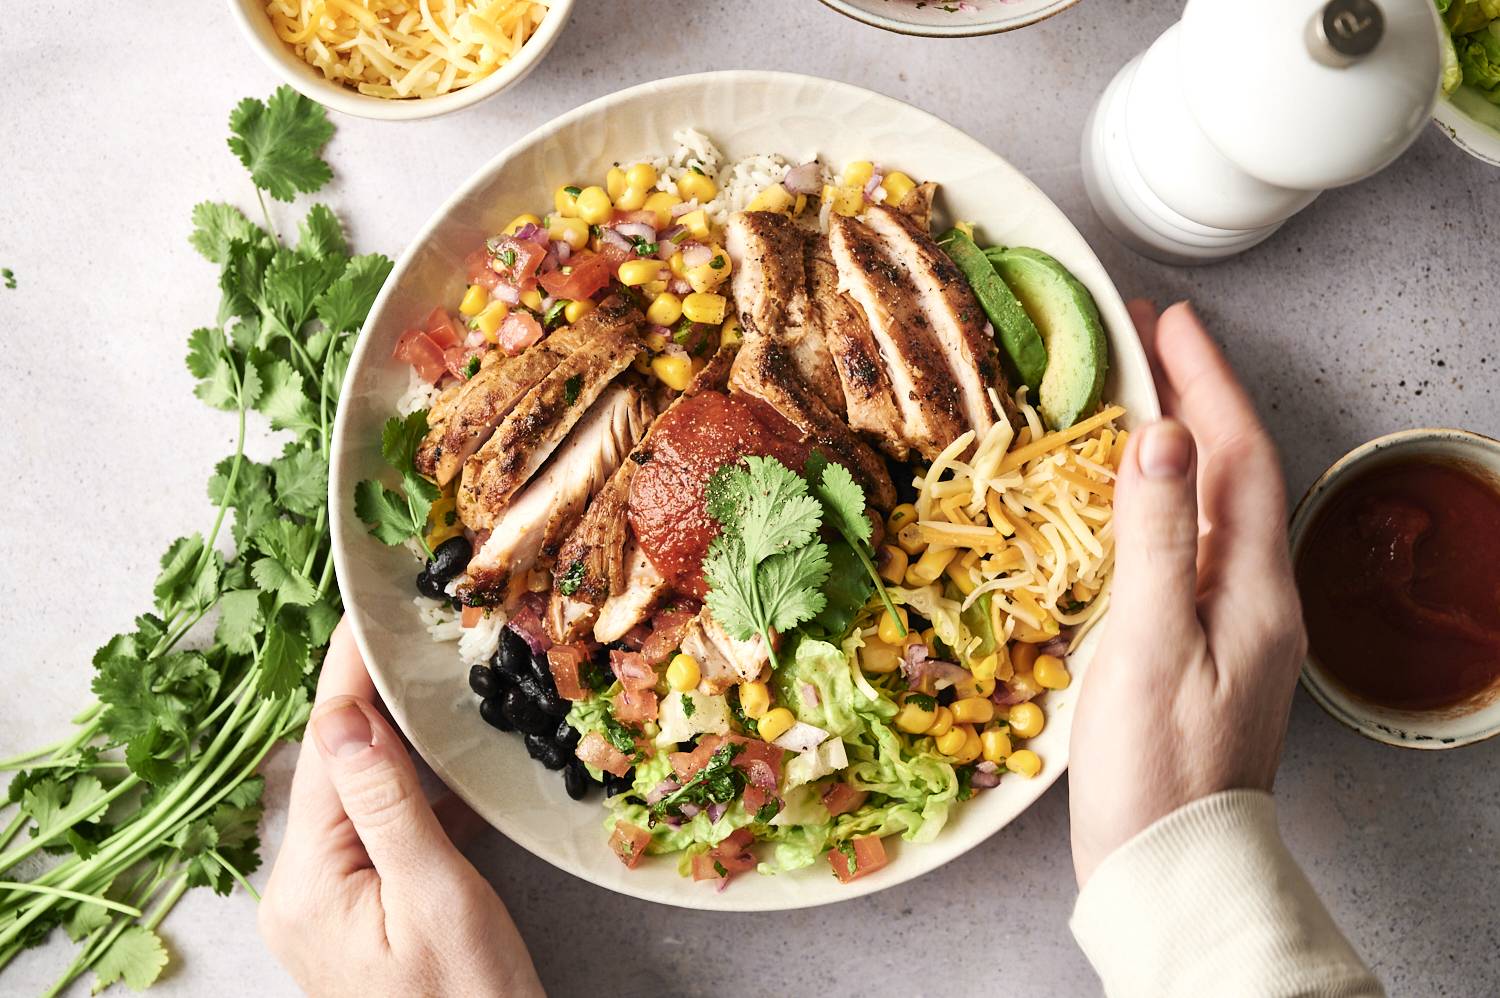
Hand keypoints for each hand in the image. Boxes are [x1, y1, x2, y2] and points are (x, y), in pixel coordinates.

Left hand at [259, 621, 542, 997]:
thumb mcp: (438, 897)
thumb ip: (389, 806)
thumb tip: (345, 717)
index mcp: (308, 884)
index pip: (327, 752)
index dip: (349, 675)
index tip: (368, 608)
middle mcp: (302, 889)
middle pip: (335, 767)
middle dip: (370, 696)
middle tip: (409, 629)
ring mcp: (329, 903)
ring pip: (359, 794)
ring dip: (394, 738)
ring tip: (430, 674)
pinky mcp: (361, 912)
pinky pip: (379, 830)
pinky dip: (411, 790)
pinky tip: (444, 759)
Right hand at [1068, 301, 1306, 886]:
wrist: (1167, 860)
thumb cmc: (1153, 764)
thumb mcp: (1151, 643)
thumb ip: (1157, 536)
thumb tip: (1161, 434)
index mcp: (1255, 587)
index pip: (1239, 455)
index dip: (1206, 382)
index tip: (1169, 321)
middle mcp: (1257, 596)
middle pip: (1234, 472)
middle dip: (1197, 398)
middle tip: (1148, 340)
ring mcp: (1233, 624)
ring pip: (1214, 506)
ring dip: (1181, 443)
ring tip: (1139, 396)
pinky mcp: (1204, 647)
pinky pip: (1192, 544)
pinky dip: (1164, 499)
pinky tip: (1132, 497)